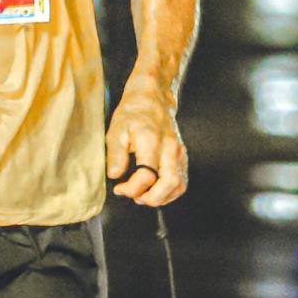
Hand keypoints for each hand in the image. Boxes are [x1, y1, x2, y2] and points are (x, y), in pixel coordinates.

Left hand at [106, 80, 186, 204]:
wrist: (152, 99)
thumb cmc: (133, 113)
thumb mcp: (116, 129)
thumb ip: (115, 154)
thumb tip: (114, 175)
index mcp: (151, 140)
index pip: (147, 175)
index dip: (131, 188)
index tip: (119, 188)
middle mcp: (169, 147)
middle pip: (169, 183)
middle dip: (151, 198)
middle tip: (134, 197)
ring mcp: (179, 152)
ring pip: (179, 185)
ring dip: (162, 197)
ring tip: (143, 195)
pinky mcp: (182, 156)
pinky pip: (182, 181)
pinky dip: (170, 192)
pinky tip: (155, 191)